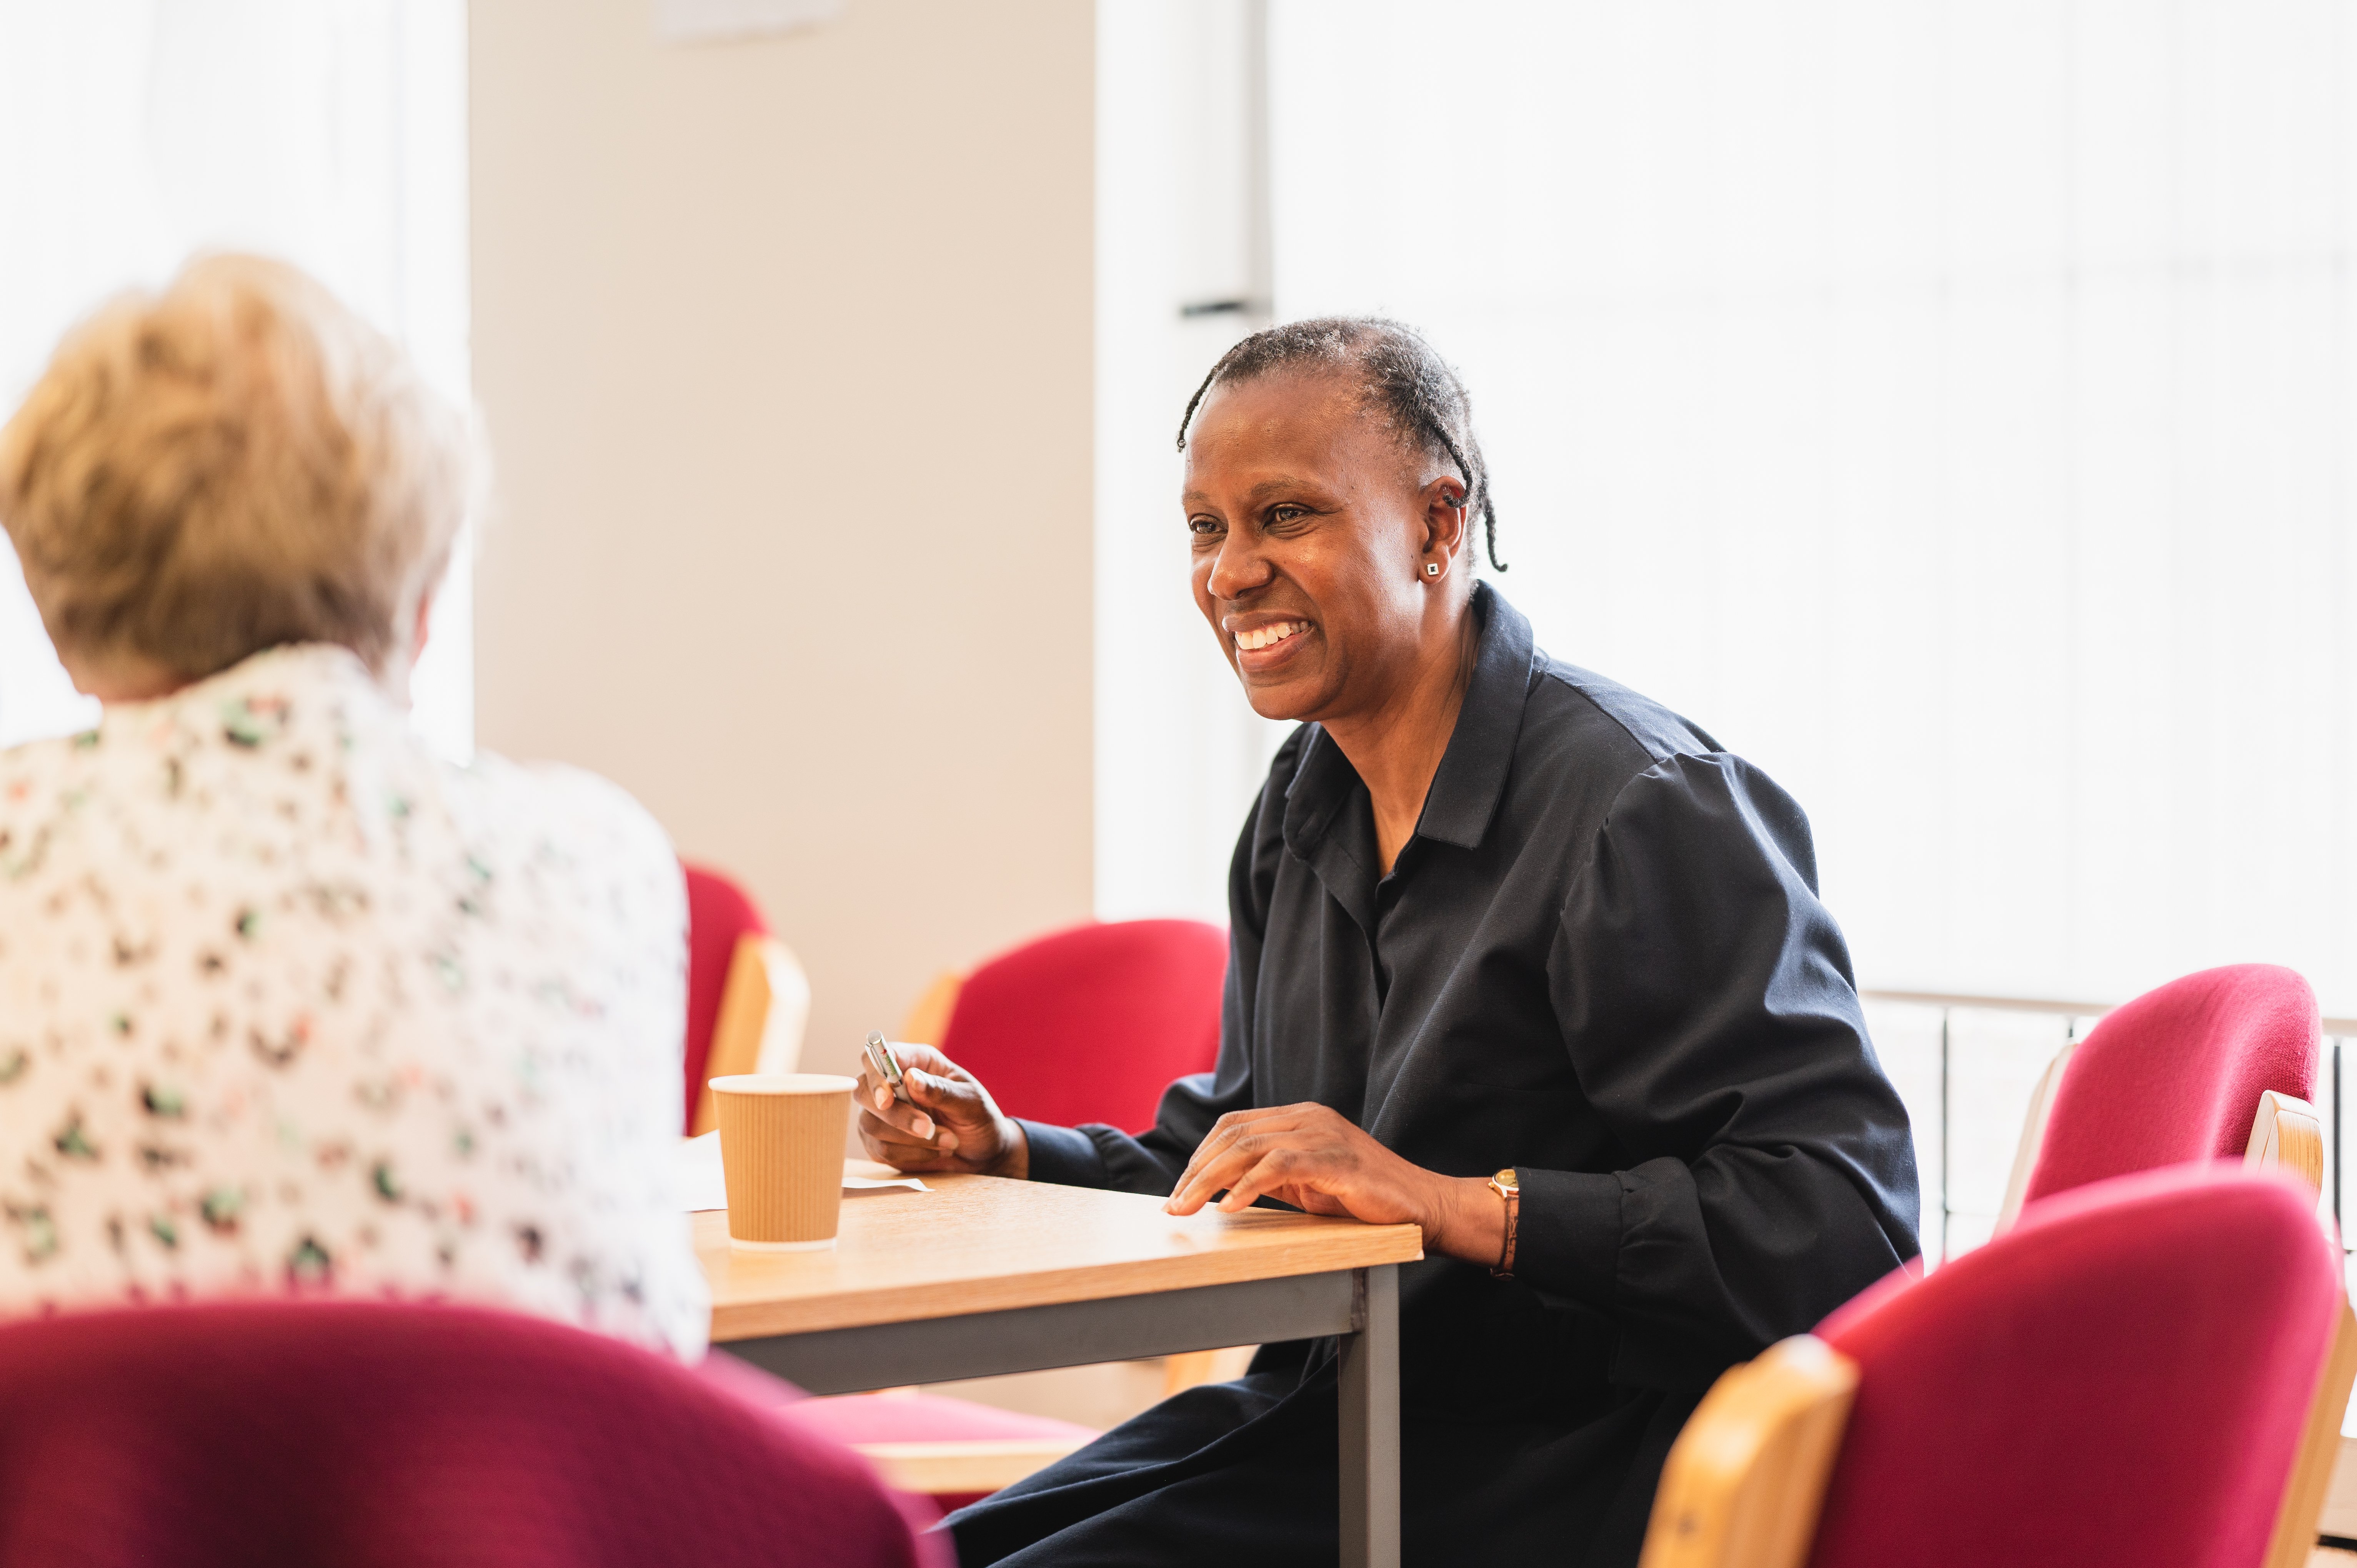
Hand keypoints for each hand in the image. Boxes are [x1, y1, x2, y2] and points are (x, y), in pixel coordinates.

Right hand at [855, 1042, 1028, 1178]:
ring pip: (872, 1125)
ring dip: (913, 1140)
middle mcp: (893, 1085)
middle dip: (895, 1115)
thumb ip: (941, 1090)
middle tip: (928, 1128)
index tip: (887, 1099)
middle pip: (864, 1092)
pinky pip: (880, 1151)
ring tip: (948, 1141)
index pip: (877, 1056)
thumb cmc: (979, 1118)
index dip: (876, 1075)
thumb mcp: (971, 1102)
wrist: (983, 1152)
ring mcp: (882, 1115)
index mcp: (916, 1061)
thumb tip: (910, 1079)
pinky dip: (911, 1155)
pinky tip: (935, 1152)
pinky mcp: (881, 1142)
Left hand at [1163, 1102, 1503, 1264]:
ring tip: (1188, 1208)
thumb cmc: (1364, 1199)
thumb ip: (1271, 1176)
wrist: (1422, 1206)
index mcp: (1300, 1119)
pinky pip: (1281, 1164)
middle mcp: (1308, 1118)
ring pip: (1249, 1146)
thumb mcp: (1308, 1184)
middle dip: (1195, 1171)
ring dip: (1210, 1179)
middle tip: (1173, 1207)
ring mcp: (1323, 1134)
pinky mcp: (1337, 1158)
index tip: (1178, 1190)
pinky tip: (1230, 1206)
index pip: (1233, 1127)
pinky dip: (1249, 1184)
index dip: (1200, 1157)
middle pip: (1234, 1134)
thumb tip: (1222, 1188)